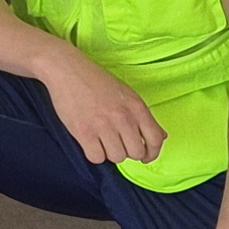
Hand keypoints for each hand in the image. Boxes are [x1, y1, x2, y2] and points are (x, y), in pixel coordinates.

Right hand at [42, 57, 165, 167]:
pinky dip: (94, 153)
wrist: (68, 70)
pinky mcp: (84, 132)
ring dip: (110, 152)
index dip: (152, 153)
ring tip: (102, 140)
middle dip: (127, 151)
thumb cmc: (96, 81)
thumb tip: (161, 137)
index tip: (145, 156)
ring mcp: (104, 126)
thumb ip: (143, 116)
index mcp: (136, 107)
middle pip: (135, 152)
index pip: (155, 140)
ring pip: (117, 157)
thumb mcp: (127, 94)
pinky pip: (97, 157)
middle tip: (117, 143)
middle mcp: (123, 117)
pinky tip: (91, 142)